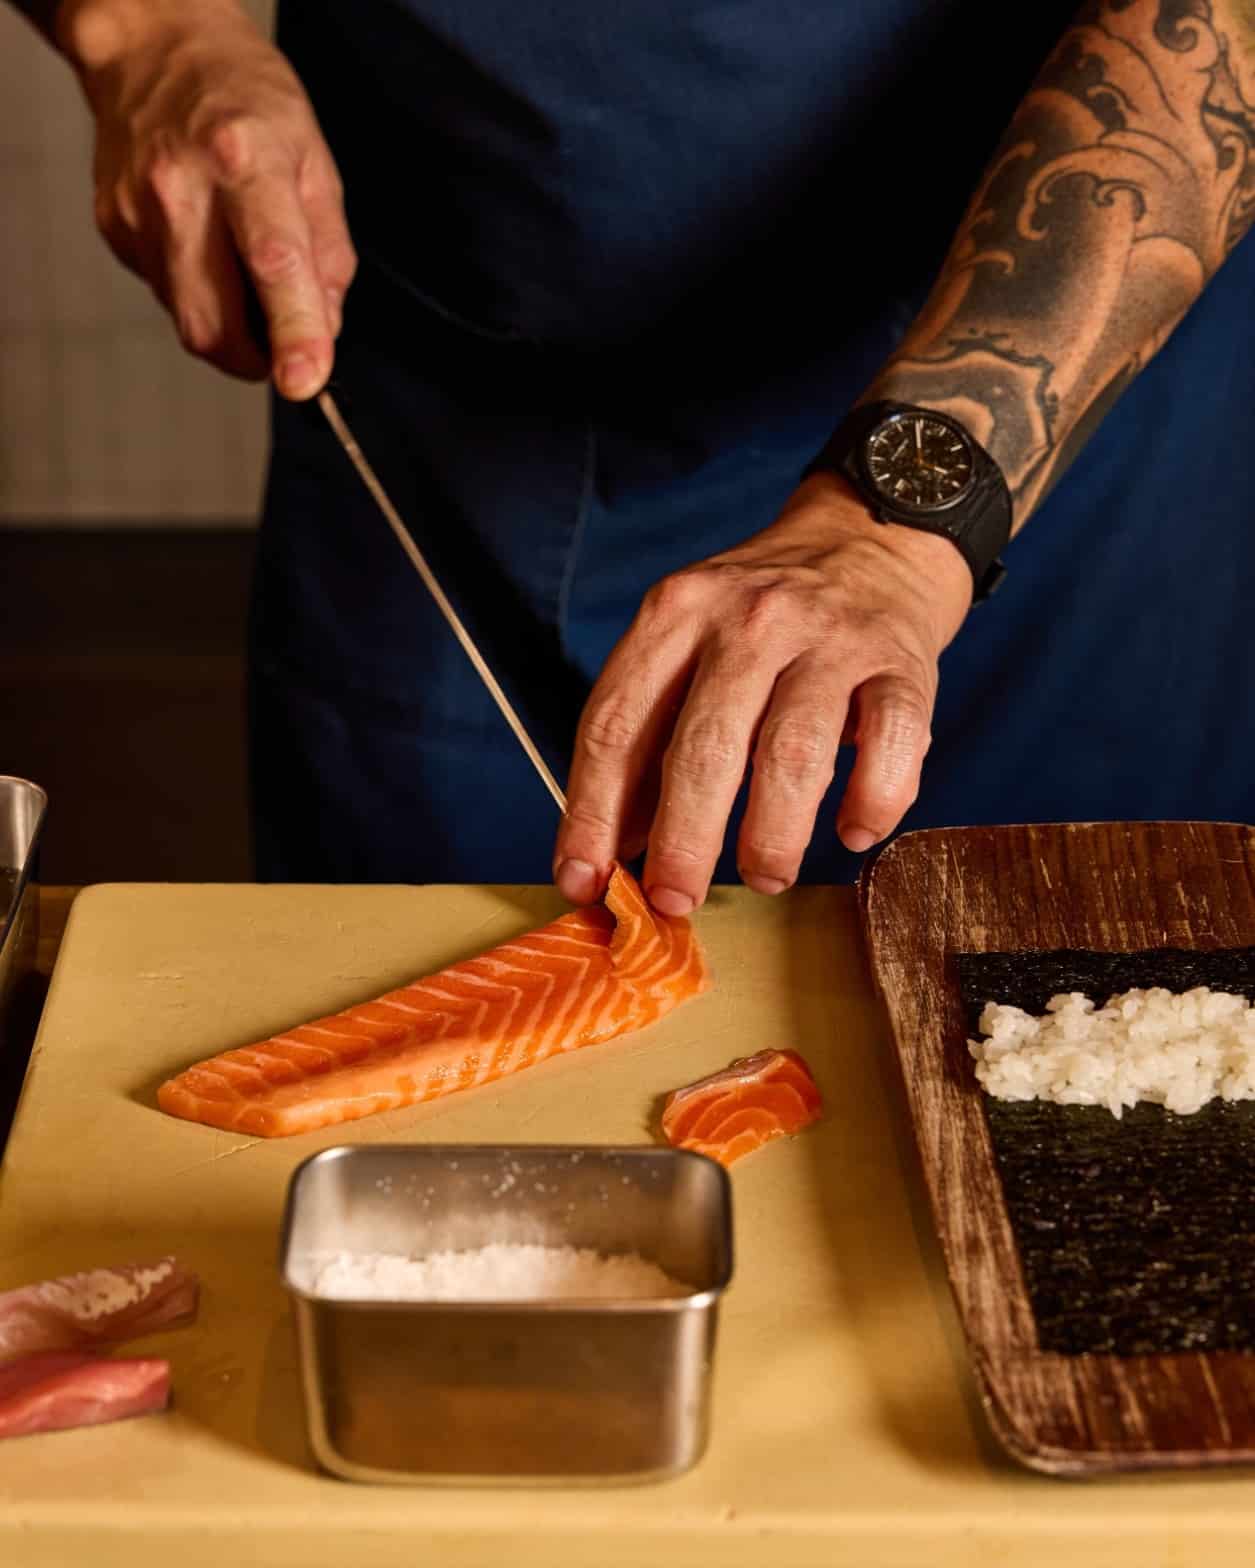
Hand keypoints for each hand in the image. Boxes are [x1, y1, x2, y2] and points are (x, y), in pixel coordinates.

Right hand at [58, 0, 355, 396]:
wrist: (153, 50)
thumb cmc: (245, 100)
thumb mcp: (314, 163)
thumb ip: (328, 257)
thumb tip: (325, 331)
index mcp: (245, 159)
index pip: (274, 262)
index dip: (294, 332)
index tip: (305, 381)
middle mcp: (181, 187)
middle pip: (215, 322)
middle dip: (256, 358)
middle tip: (284, 344)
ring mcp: (138, 211)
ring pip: (189, 320)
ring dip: (230, 325)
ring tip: (243, 268)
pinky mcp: (114, 228)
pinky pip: (168, 294)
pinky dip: (200, 293)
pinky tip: (207, 245)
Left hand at [553, 472, 973, 912]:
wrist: (870, 538)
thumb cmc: (763, 617)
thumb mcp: (687, 644)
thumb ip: (649, 735)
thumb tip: (614, 846)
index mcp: (675, 614)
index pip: (617, 724)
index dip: (593, 813)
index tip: (583, 881)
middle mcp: (748, 619)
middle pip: (703, 746)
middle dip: (683, 840)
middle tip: (673, 901)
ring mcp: (829, 637)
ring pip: (793, 752)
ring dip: (772, 834)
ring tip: (766, 878)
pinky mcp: (901, 661)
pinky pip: (890, 741)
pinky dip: (873, 800)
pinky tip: (853, 835)